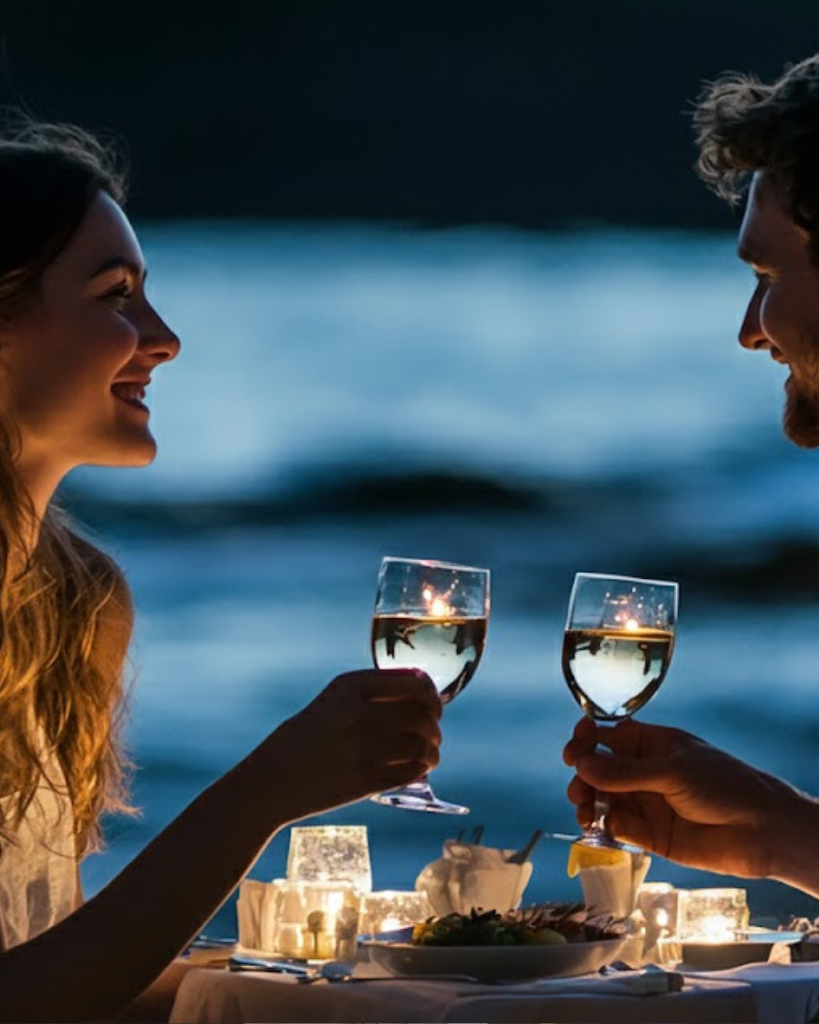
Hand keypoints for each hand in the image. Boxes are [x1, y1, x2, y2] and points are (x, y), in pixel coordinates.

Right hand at [266, 668, 441, 819]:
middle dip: (434, 724)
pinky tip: (417, 769)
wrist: (270, 781)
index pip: (414, 682)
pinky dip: (422, 769)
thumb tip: (422, 693)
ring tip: (428, 754)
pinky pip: (413, 771)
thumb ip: (371, 693)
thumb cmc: (305, 738)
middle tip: (432, 732)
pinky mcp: (365, 780)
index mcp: (351, 686)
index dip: (432, 694)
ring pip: (423, 744)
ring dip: (433, 750)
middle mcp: (358, 712)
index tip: (432, 704)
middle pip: (423, 714)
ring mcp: (363, 747)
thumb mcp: (332, 701)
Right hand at [563, 716, 801, 877]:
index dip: (587, 740)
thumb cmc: (725, 786)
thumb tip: (582, 764)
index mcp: (653, 744)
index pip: (609, 736)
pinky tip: (598, 828)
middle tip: (579, 789)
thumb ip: (626, 772)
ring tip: (584, 811)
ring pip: (604, 799)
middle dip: (583, 776)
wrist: (761, 831)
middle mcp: (645, 772)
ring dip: (587, 803)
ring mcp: (646, 803)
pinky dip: (602, 828)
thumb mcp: (673, 771)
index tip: (574, 750)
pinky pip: (617, 828)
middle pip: (600, 769)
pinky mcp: (650, 835)